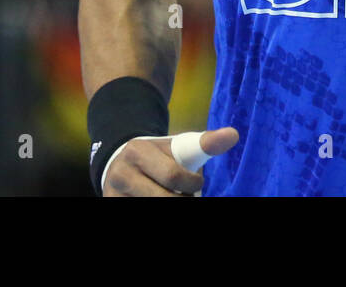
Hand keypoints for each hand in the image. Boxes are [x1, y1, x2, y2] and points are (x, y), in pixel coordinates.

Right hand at [101, 127, 239, 196]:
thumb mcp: (178, 147)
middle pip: (164, 198)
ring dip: (172, 201)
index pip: (173, 175)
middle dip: (183, 199)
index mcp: (137, 151)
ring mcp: (113, 195)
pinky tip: (161, 197)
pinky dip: (157, 207)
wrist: (120, 167)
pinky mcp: (112, 205)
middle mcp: (121, 174)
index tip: (197, 182)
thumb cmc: (158, 158)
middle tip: (187, 194)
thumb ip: (206, 142)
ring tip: (173, 194)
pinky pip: (139, 211)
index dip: (192, 183)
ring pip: (153, 207)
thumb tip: (234, 134)